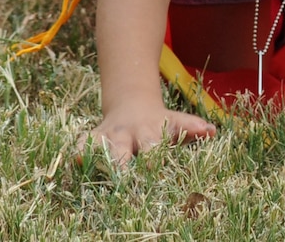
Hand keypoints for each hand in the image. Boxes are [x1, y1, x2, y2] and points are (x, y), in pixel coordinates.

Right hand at [83, 105, 215, 166]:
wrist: (132, 103)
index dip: (153, 157)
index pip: (152, 145)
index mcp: (150, 132)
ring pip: (98, 146)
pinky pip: (80, 144)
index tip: (153, 168)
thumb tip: (212, 131)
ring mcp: (108, 135)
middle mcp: (127, 134)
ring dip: (94, 158)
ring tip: (89, 170)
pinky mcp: (92, 138)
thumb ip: (192, 128)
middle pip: (122, 150)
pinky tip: (73, 164)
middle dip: (120, 164)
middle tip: (120, 180)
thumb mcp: (176, 123)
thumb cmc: (160, 124)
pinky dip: (76, 153)